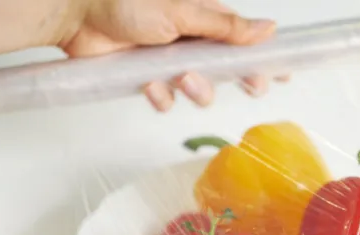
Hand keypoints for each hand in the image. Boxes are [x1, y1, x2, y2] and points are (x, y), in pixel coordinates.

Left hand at [61, 0, 279, 111]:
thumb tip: (269, 28)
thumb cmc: (127, 1)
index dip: (263, 58)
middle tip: (249, 86)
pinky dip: (161, 96)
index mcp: (204, 19)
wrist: (77, 13)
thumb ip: (227, 26)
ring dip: (196, 90)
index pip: (244, 40)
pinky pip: (166, 99)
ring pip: (198, 89)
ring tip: (181, 79)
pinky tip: (150, 85)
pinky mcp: (146, 78)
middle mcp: (190, 41)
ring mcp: (169, 61)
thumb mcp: (185, 11)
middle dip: (237, 80)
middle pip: (226, 69)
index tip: (282, 73)